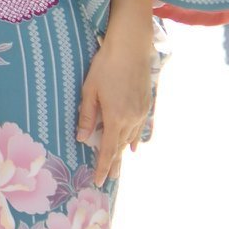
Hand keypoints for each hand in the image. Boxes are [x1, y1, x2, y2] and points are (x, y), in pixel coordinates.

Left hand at [77, 0, 155, 186]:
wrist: (131, 47)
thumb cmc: (105, 66)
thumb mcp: (89, 90)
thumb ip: (86, 116)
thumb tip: (82, 139)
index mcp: (115, 118)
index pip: (108, 150)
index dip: (103, 166)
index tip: (99, 181)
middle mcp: (131, 120)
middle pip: (121, 147)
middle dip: (115, 163)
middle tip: (110, 178)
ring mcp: (141, 112)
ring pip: (131, 138)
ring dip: (124, 152)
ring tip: (119, 165)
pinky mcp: (147, 104)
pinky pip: (140, 128)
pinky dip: (135, 138)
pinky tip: (135, 145)